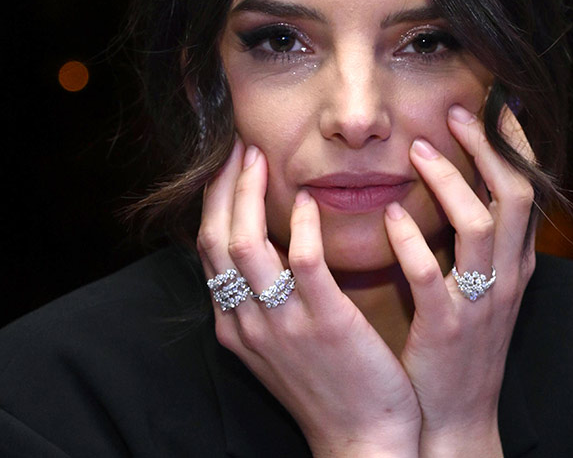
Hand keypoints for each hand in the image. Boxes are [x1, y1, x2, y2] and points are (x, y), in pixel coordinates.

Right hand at [197, 137, 421, 457]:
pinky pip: (301, 263)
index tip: (229, 164)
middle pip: (215, 240)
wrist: (364, 440)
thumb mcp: (282, 345)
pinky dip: (298, 226)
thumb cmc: (331, 387)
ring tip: (260, 157)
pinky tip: (307, 201)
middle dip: (221, 187)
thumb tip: (272, 248)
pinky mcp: (323, 325)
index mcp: (235, 325)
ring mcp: (282, 325)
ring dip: (247, 194)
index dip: (215, 202)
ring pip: (244, 245)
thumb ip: (269, 300)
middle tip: (236, 145)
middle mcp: (246, 323)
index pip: (208, 251)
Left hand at [384, 105, 537, 457]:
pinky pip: (433, 276)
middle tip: (455, 112)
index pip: (528, 190)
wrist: (455, 418)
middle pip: (514, 195)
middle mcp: (507, 277)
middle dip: (487, 148)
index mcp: (516, 264)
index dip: (514, 144)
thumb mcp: (482, 289)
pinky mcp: (446, 330)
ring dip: (449, 182)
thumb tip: (462, 187)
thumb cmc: (459, 348)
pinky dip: (412, 240)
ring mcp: (479, 303)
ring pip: (480, 226)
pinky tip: (391, 216)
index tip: (495, 104)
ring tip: (416, 151)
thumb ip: (477, 242)